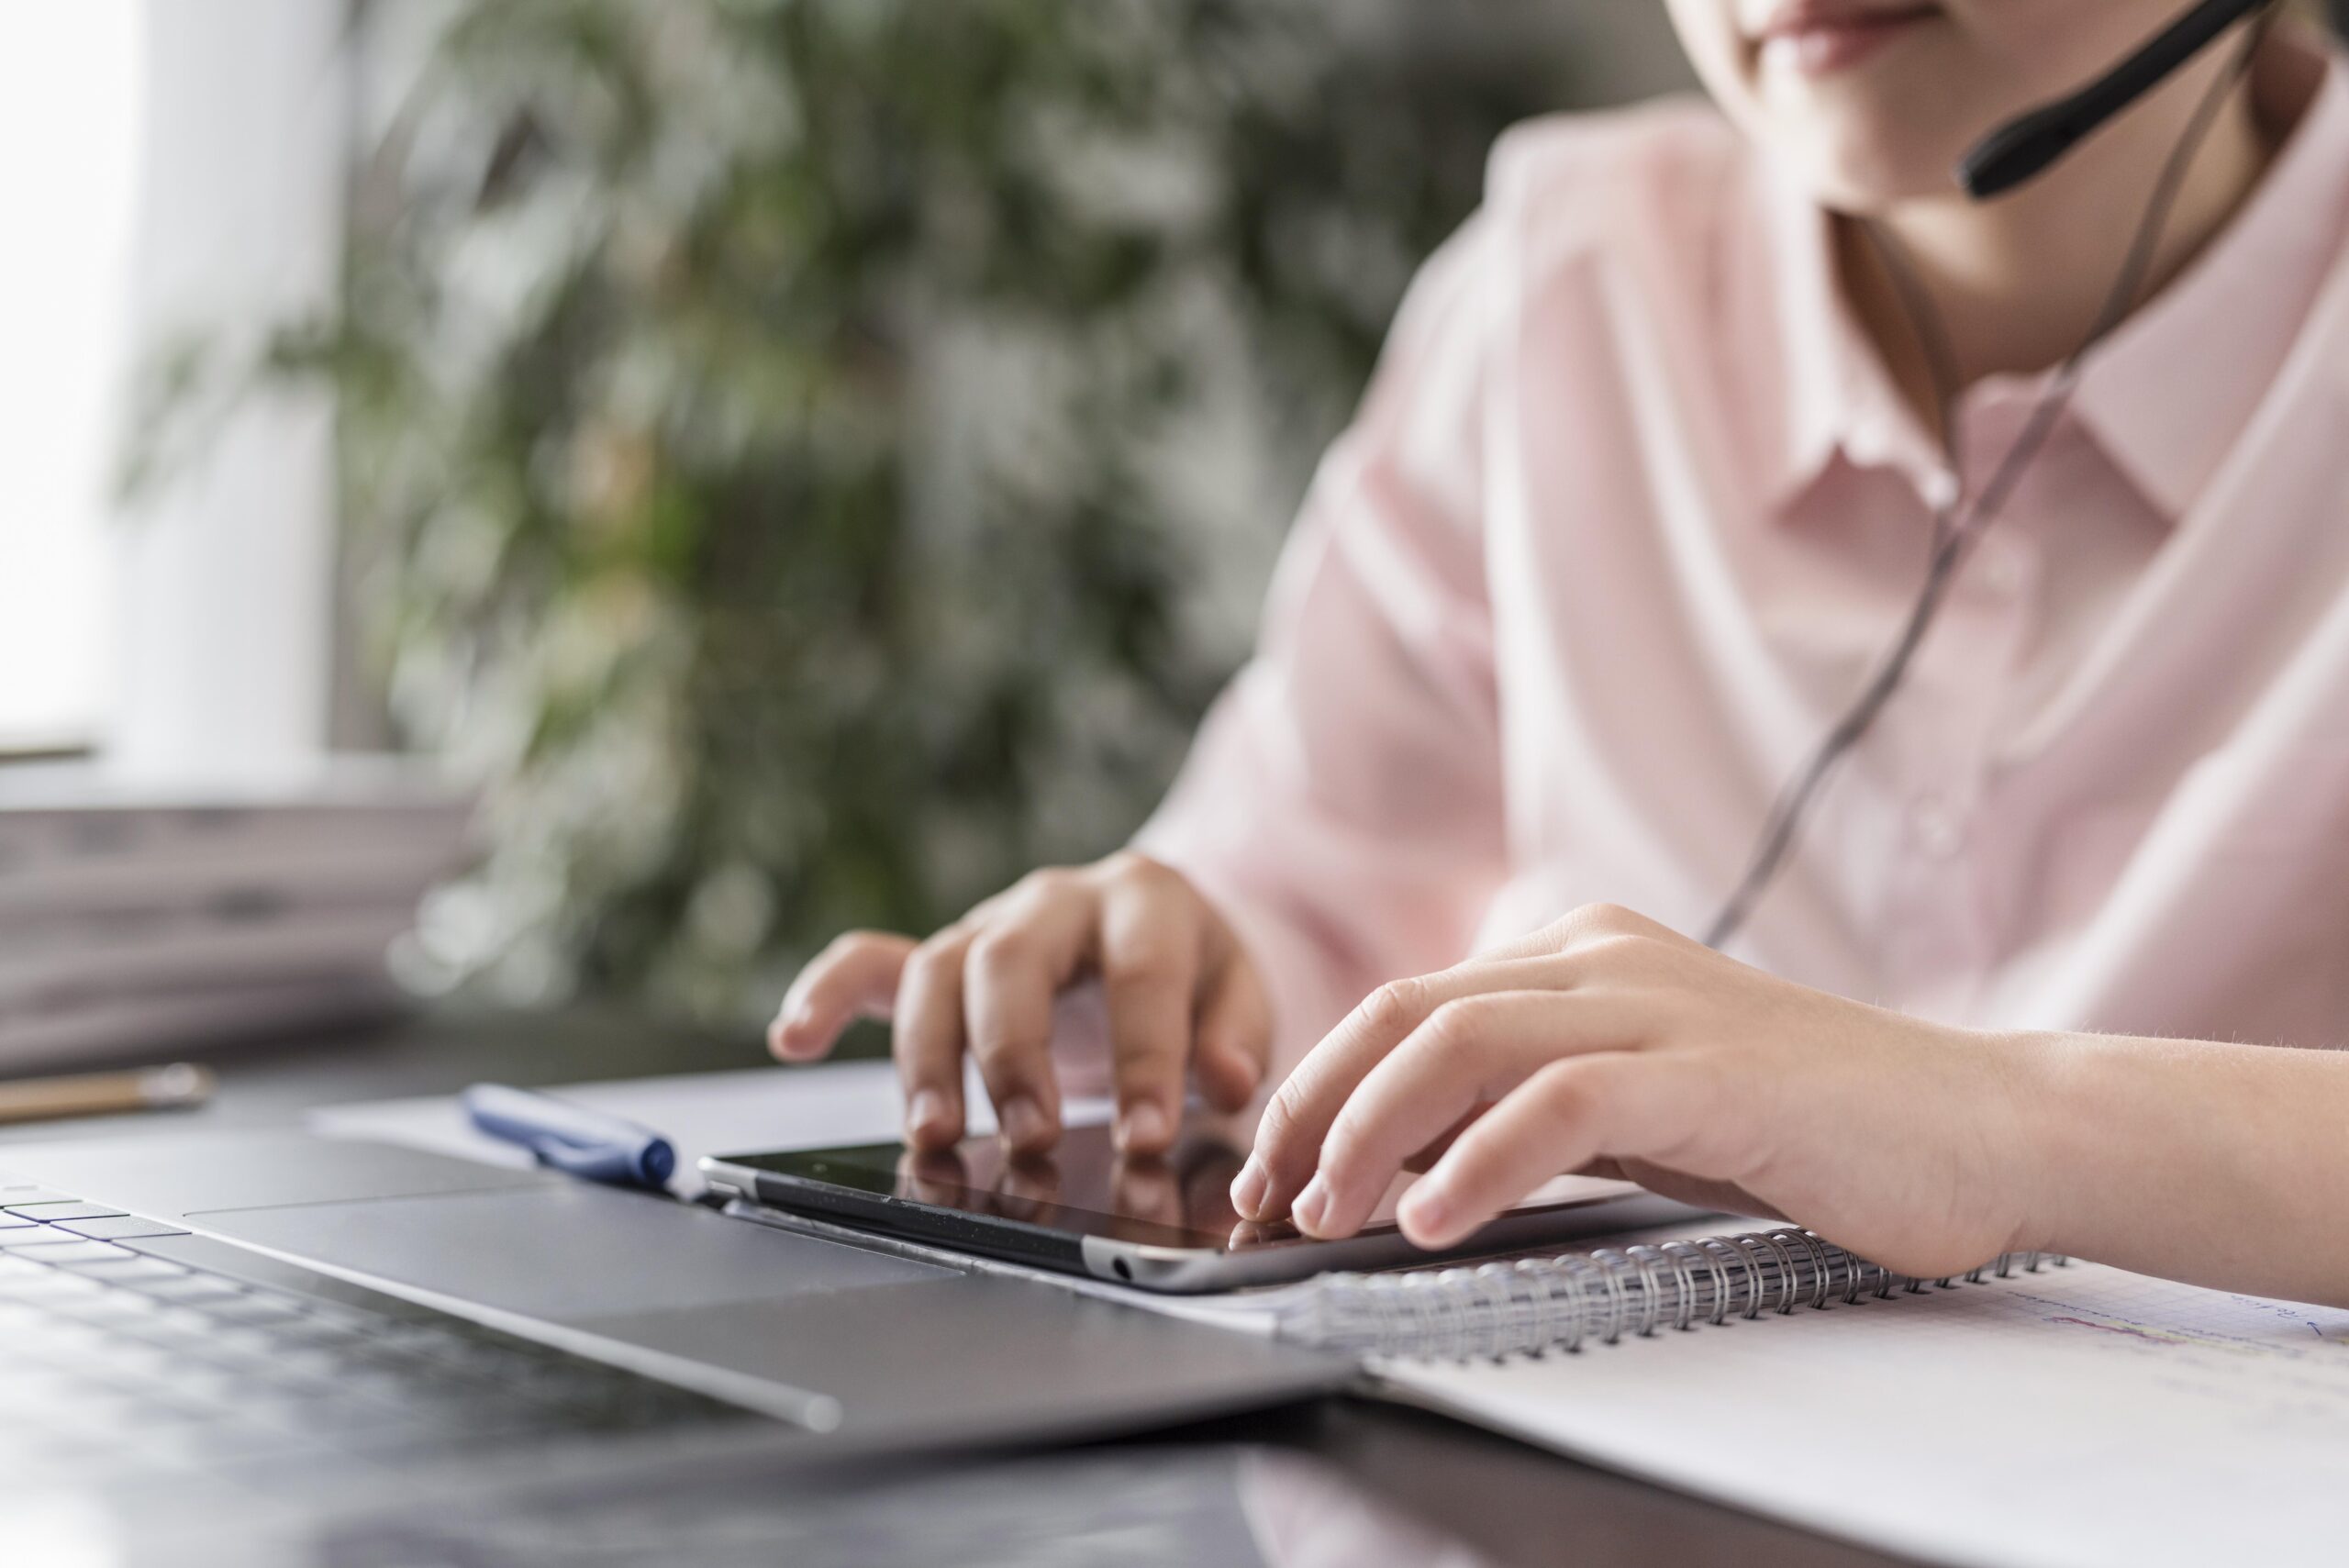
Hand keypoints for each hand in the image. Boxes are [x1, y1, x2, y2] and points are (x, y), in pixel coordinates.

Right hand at [771, 853, 1270, 1156]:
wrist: (1164, 938)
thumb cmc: (1198, 980)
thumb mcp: (1239, 998)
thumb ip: (1238, 1038)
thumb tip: (1229, 1082)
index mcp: (1146, 901)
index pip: (1140, 971)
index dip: (1144, 1055)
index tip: (1144, 1138)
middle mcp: (1057, 902)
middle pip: (1011, 961)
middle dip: (1014, 1053)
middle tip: (1032, 1139)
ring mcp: (991, 927)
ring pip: (936, 970)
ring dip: (929, 1057)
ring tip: (936, 1136)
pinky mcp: (942, 960)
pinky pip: (870, 963)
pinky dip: (827, 995)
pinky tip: (793, 1039)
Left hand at [1231, 904, 2050, 1278]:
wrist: (1985, 1128)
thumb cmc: (1813, 1128)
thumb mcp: (1642, 1109)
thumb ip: (1535, 1107)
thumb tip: (1409, 1155)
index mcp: (1581, 955)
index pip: (1408, 1005)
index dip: (1320, 1087)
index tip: (1269, 1172)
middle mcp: (1603, 958)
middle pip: (1408, 1011)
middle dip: (1315, 1106)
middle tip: (1263, 1198)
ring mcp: (1658, 1005)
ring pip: (1461, 1041)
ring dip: (1371, 1130)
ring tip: (1325, 1211)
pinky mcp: (1711, 1071)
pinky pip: (1560, 1104)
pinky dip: (1479, 1159)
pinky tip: (1431, 1219)